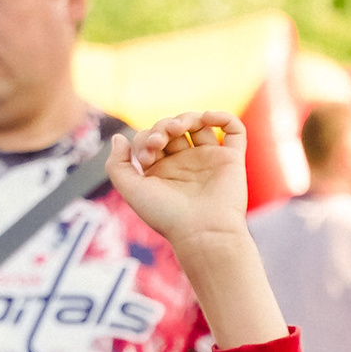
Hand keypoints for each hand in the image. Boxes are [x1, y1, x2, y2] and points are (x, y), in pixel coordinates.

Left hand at [106, 109, 250, 249]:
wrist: (203, 234)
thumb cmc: (167, 216)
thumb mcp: (131, 190)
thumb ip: (116, 164)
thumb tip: (119, 138)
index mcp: (164, 170)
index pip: (151, 137)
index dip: (145, 139)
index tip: (147, 158)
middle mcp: (187, 164)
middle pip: (173, 127)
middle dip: (163, 126)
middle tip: (160, 141)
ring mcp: (210, 161)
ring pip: (201, 125)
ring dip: (188, 117)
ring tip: (180, 127)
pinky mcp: (232, 161)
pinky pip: (234, 132)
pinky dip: (224, 117)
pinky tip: (208, 117)